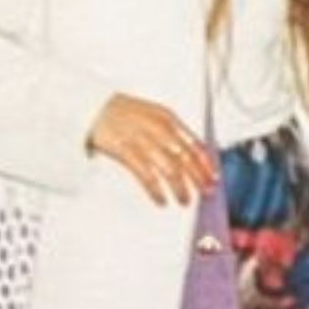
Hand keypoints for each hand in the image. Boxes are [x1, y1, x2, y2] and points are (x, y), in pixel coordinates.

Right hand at [86, 93, 216, 204]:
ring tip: (185, 200)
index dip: (207, 163)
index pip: (195, 144)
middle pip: (186, 158)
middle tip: (207, 192)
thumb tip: (195, 152)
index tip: (214, 177)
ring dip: (180, 188)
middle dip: (199, 178)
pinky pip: (146, 175)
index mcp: (169, 119)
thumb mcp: (155, 115)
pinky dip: (156, 190)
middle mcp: (159, 129)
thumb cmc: (126, 113)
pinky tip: (162, 200)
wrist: (94, 107)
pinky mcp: (125, 151)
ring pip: (170, 169)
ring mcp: (143, 140)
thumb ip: (174, 131)